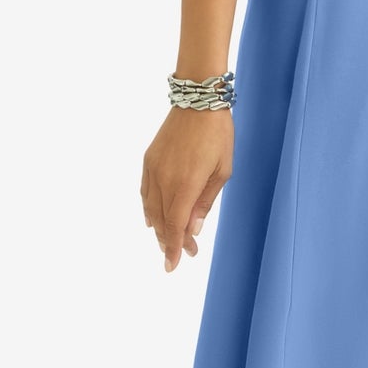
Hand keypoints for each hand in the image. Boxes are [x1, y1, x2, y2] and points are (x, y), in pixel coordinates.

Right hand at [141, 105, 232, 273]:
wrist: (197, 101)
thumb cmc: (218, 135)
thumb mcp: (222, 171)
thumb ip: (205, 202)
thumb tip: (193, 229)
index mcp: (185, 184)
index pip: (175, 226)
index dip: (173, 248)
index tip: (173, 266)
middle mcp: (164, 179)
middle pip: (161, 221)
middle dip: (169, 241)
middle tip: (183, 253)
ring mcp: (153, 169)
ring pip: (150, 209)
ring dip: (158, 228)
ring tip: (167, 241)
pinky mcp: (148, 160)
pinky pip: (144, 192)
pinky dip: (148, 209)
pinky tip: (151, 219)